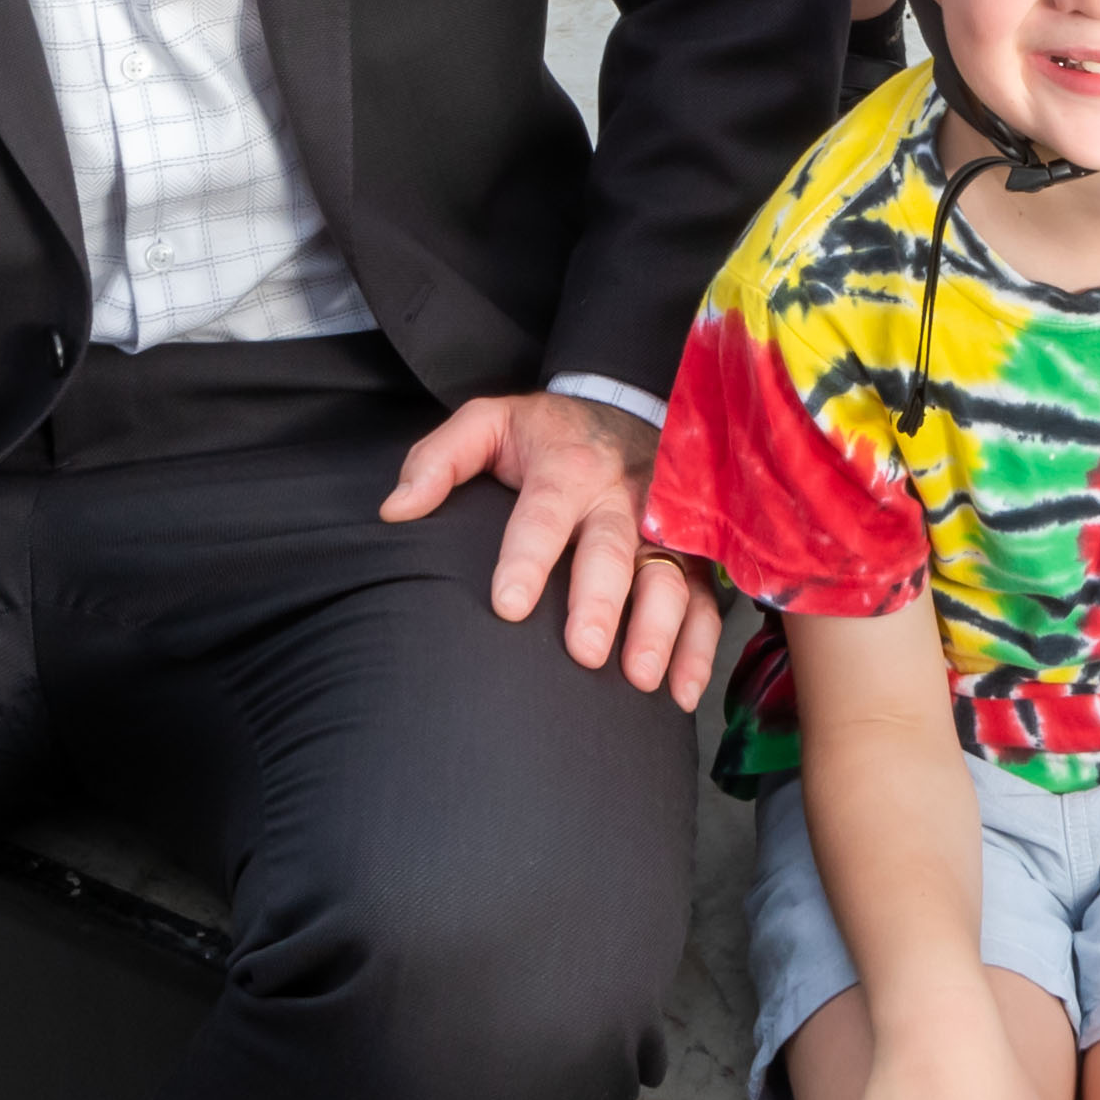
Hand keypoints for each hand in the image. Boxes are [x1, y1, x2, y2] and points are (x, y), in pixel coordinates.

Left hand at [386, 385, 727, 700]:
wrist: (621, 407)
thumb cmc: (545, 432)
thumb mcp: (489, 422)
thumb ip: (439, 459)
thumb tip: (395, 510)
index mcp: (567, 466)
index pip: (543, 515)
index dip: (526, 559)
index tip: (508, 606)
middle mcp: (621, 495)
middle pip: (613, 550)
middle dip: (601, 602)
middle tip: (583, 653)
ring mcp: (661, 526)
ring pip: (668, 576)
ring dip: (659, 628)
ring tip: (639, 678)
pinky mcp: (688, 552)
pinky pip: (703, 599)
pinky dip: (698, 645)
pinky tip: (680, 692)